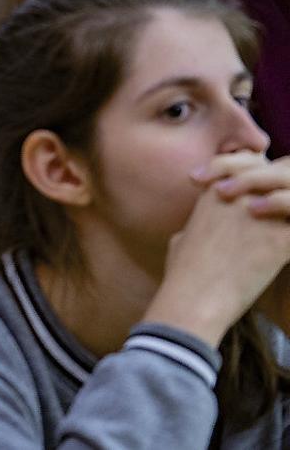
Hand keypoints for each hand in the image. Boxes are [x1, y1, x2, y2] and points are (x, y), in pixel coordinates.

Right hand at [147, 152, 289, 345]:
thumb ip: (191, 230)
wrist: (193, 298)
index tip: (265, 189)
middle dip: (285, 183)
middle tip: (285, 206)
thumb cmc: (182, 275)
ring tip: (289, 225)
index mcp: (214, 193)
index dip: (260, 169)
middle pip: (278, 170)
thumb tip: (187, 236)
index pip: (249, 161)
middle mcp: (239, 197)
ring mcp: (260, 215)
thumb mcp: (179, 242)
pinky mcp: (281, 240)